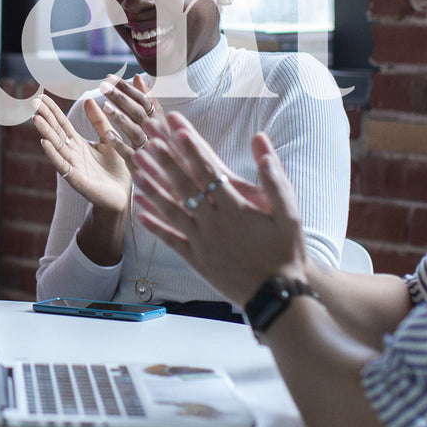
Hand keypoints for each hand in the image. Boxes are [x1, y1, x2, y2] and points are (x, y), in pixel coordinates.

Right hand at [33, 93, 132, 215]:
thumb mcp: (109, 139)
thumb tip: (88, 99)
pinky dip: (53, 154)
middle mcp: (72, 154)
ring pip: (56, 147)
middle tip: (33, 103)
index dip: (52, 110)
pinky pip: (63, 166)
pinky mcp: (77, 180)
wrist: (124, 195)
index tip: (41, 97)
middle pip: (56, 133)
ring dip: (46, 132)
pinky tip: (44, 143)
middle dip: (45, 118)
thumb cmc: (116, 168)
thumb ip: (99, 121)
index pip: (62, 124)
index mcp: (78, 144)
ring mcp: (73, 167)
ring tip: (36, 118)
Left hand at [95, 73, 159, 163]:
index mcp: (159, 119)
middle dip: (121, 98)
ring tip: (105, 107)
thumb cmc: (162, 144)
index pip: (143, 99)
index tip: (110, 77)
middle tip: (104, 86)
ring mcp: (150, 148)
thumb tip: (138, 77)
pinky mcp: (141, 164)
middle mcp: (156, 132)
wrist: (173, 176)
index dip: (126, 88)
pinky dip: (120, 143)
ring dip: (121, 118)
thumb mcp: (157, 121)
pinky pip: (130, 153)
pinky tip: (108, 134)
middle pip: (138, 111)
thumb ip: (148, 100)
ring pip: (135, 131)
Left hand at [133, 111, 307, 305]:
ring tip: (137, 171)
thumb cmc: (286, 254)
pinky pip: (171, 240)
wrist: (277, 296)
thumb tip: (262, 143)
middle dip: (165, 162)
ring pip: (172, 211)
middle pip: (184, 187)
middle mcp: (214, 223)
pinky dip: (155, 226)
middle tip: (147, 141)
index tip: (178, 129)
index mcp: (236, 208)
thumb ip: (274, 179)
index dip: (192, 149)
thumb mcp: (290, 214)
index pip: (209, 171)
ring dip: (153, 189)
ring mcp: (202, 242)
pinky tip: (139, 213)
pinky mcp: (196, 260)